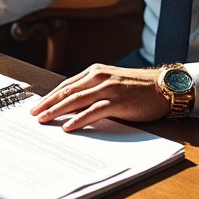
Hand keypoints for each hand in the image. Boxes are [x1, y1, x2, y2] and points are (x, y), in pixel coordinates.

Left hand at [29, 64, 168, 131]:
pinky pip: (93, 111)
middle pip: (66, 91)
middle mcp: (99, 77)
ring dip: (57, 110)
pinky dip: (79, 119)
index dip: (50, 96)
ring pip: (75, 100)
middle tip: (33, 115)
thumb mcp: (112, 84)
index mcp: (95, 72)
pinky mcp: (118, 101)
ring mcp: (108, 88)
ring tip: (44, 120)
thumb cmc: (139, 88)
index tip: (37, 105)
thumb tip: (73, 108)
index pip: (66, 85)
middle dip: (47, 103)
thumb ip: (94, 91)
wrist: (165, 86)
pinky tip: (68, 126)